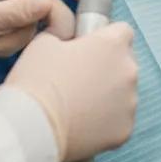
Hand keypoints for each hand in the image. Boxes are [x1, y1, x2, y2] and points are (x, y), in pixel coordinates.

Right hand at [4, 22, 138, 161]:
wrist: (31, 128)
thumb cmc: (37, 81)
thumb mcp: (45, 41)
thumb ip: (65, 32)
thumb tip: (67, 37)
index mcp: (113, 44)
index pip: (122, 32)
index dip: (103, 39)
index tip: (88, 50)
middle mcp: (128, 70)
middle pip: (124, 63)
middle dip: (107, 68)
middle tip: (80, 80)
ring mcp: (129, 102)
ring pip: (123, 93)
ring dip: (108, 96)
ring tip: (78, 106)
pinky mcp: (125, 129)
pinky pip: (119, 120)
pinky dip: (106, 122)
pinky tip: (83, 124)